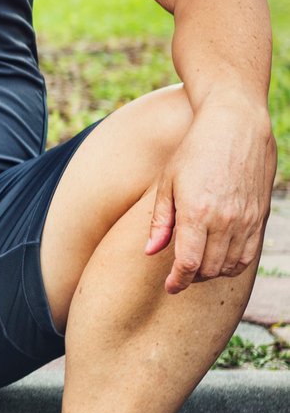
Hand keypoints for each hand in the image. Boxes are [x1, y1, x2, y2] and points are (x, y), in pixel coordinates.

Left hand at [145, 99, 276, 294]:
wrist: (236, 126)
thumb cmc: (194, 151)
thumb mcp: (167, 182)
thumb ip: (160, 221)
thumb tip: (151, 252)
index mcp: (197, 212)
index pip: (189, 264)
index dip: (178, 281)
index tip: (170, 287)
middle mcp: (226, 220)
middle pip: (210, 269)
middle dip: (192, 277)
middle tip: (180, 273)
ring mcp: (247, 219)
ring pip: (231, 265)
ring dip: (213, 272)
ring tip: (198, 264)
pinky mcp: (260, 216)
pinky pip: (249, 253)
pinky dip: (234, 263)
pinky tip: (220, 257)